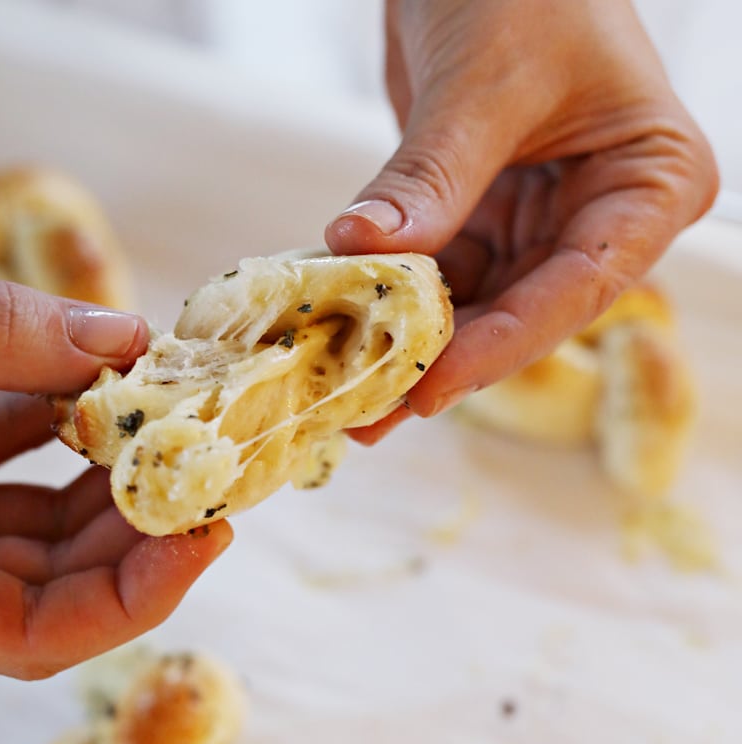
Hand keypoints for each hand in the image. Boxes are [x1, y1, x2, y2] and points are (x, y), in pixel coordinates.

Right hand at [0, 281, 231, 677]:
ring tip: (172, 414)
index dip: (137, 600)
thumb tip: (121, 334)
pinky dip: (49, 423)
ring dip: (109, 469)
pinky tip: (98, 380)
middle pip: (60, 583)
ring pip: (39, 525)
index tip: (209, 535)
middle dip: (143, 523)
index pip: (40, 640)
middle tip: (214, 463)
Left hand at [326, 0, 717, 442]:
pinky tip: (343, 331)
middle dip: (444, 360)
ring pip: (475, 307)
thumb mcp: (484, 80)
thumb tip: (361, 251)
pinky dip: (389, 300)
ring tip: (346, 393)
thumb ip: (431, 178)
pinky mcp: (483, 216)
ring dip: (409, 345)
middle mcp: (603, 216)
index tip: (428, 389)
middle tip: (369, 413)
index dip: (501, 347)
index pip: (577, 288)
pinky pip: (437, 275)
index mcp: (650, 185)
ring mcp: (541, 221)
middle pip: (523, 313)